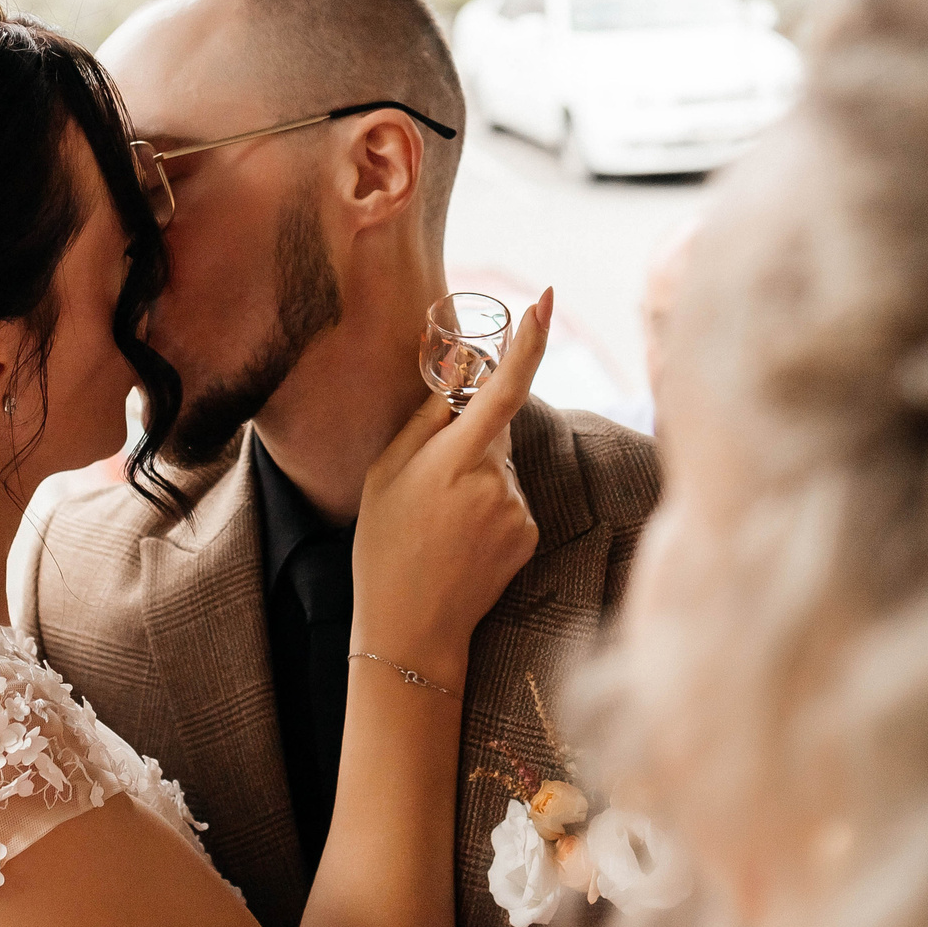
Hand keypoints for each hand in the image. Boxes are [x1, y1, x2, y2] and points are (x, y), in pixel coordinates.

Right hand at [350, 288, 551, 686]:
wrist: (410, 627)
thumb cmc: (385, 545)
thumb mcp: (385, 473)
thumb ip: (425, 421)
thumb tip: (458, 377)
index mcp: (453, 459)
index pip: (502, 389)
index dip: (527, 341)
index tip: (542, 300)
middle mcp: (494, 480)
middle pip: (496, 428)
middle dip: (470, 437)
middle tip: (429, 484)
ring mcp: (517, 509)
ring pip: (503, 466)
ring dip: (479, 478)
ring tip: (441, 522)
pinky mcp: (530, 533)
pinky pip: (513, 498)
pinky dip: (491, 507)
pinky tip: (463, 539)